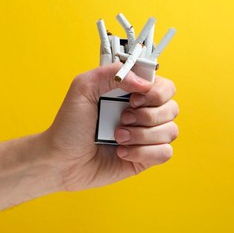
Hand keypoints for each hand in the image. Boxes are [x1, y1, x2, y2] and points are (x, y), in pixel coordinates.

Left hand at [45, 62, 178, 190]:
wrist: (61, 160)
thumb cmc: (70, 125)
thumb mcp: (83, 87)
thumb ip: (112, 73)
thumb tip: (144, 83)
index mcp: (132, 92)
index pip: (165, 86)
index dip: (156, 93)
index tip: (133, 99)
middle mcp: (143, 112)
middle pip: (172, 108)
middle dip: (147, 116)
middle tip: (123, 119)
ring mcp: (146, 135)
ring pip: (170, 131)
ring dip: (142, 135)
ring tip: (117, 137)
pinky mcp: (145, 157)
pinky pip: (165, 153)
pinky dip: (143, 153)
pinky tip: (122, 152)